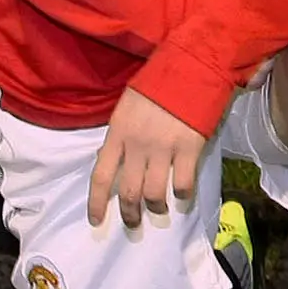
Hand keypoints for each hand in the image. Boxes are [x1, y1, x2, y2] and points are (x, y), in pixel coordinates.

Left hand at [90, 87, 213, 230]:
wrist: (191, 65)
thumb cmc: (158, 82)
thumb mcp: (127, 107)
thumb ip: (119, 135)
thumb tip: (109, 159)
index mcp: (118, 133)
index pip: (101, 177)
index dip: (96, 203)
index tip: (96, 220)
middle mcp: (138, 145)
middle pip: (129, 192)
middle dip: (130, 213)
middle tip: (133, 223)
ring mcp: (164, 148)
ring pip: (154, 193)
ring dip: (156, 208)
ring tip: (159, 210)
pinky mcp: (190, 147)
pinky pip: (183, 183)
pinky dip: (183, 194)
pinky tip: (183, 196)